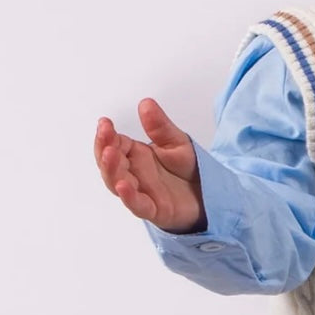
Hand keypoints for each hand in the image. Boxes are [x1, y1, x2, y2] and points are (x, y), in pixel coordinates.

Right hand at [94, 98, 205, 232]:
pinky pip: (138, 205)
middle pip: (110, 163)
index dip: (106, 135)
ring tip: (109, 154)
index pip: (113, 144)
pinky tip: (123, 187)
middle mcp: (134, 174)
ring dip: (111, 170)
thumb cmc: (188, 171)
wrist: (210, 195)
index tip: (105, 123)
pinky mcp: (155, 210)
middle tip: (105, 135)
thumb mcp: (176, 141)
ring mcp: (142, 192)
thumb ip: (160, 126)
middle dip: (104, 148)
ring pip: (118, 184)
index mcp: (135, 155)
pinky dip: (129, 197)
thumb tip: (146, 104)